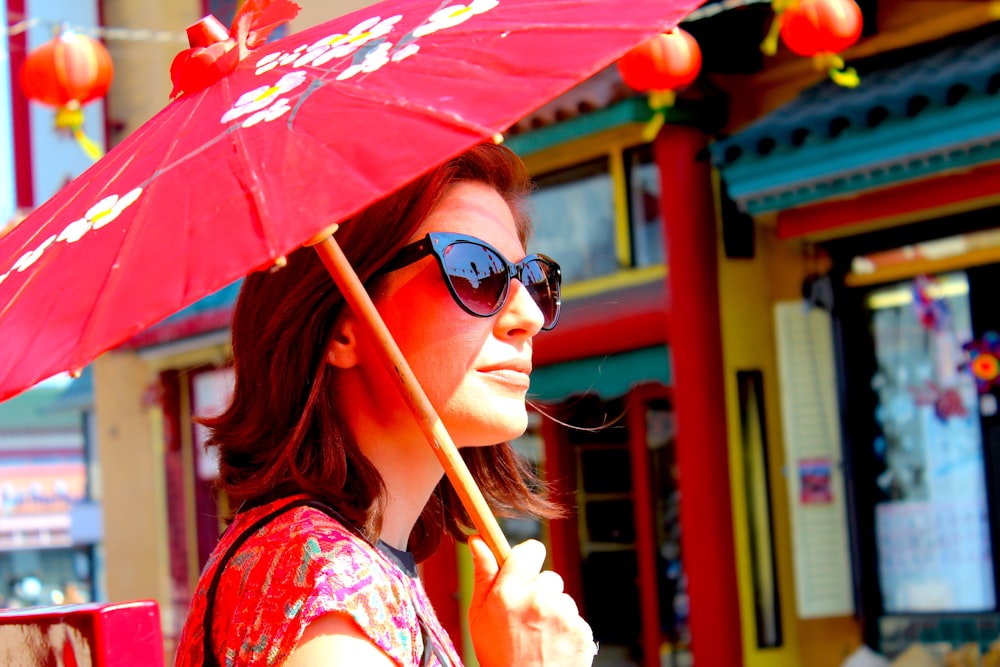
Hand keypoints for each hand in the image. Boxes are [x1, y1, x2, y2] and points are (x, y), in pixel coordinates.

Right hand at [469, 536, 595, 666]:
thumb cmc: (498, 655)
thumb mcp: (478, 615)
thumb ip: (482, 575)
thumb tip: (478, 541)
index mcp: (509, 592)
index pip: (531, 549)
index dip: (527, 559)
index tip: (523, 571)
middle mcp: (538, 599)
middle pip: (548, 576)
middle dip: (539, 592)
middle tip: (526, 618)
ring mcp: (562, 615)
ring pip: (562, 598)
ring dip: (554, 612)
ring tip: (539, 636)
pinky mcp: (581, 630)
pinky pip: (575, 618)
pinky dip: (566, 629)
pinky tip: (553, 645)